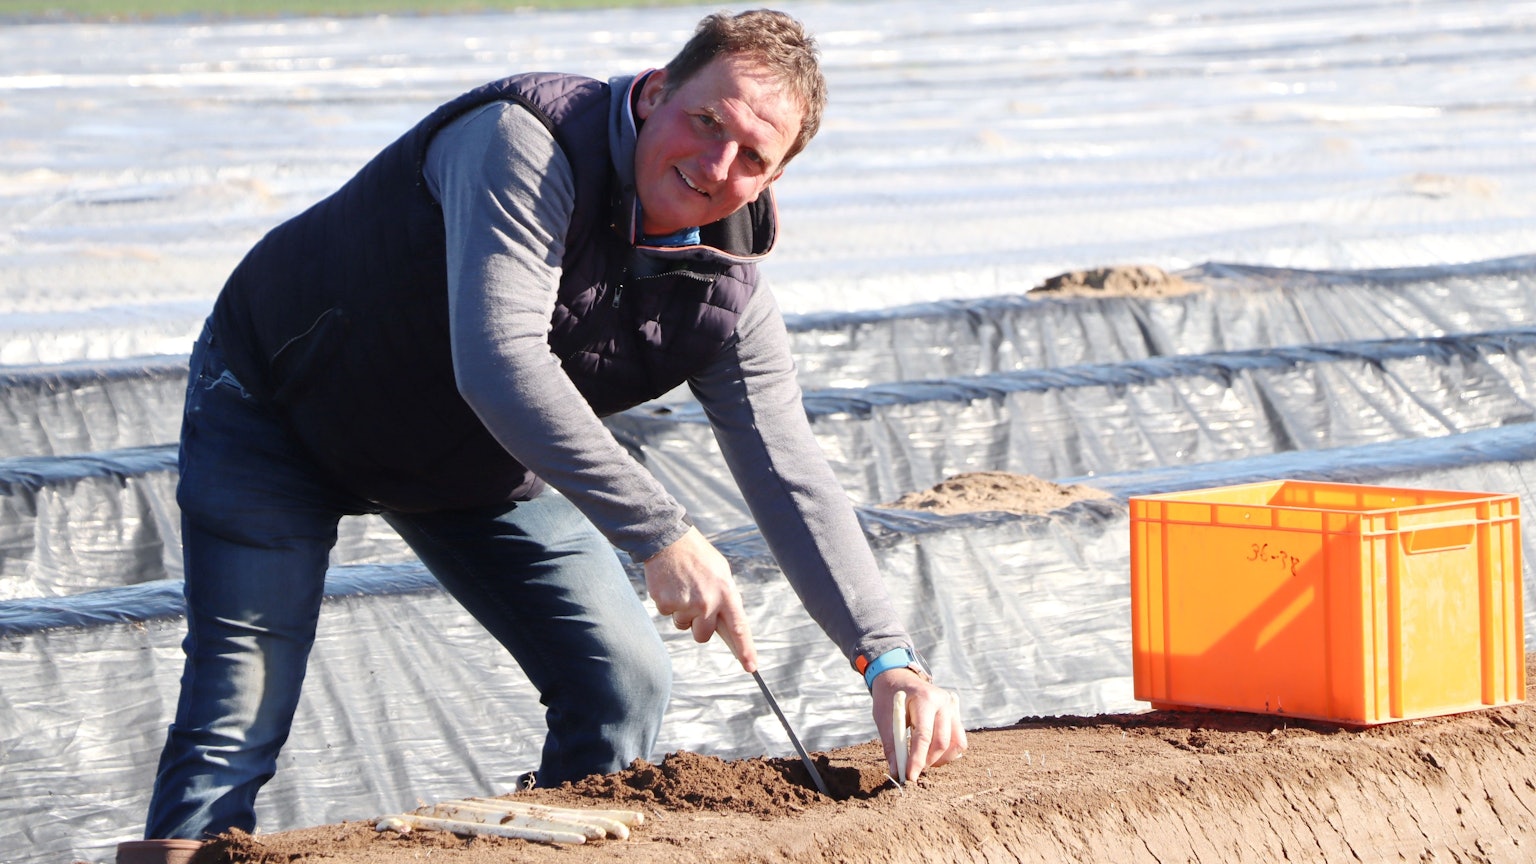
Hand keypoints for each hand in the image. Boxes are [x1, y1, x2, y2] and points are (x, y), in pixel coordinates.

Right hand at [643, 526, 757, 672]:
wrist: (669, 540)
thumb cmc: (698, 557)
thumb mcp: (721, 573)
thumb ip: (724, 599)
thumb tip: (723, 626)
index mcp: (726, 593)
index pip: (739, 628)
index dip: (745, 650)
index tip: (751, 667)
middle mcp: (707, 603)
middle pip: (702, 636)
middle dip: (698, 627)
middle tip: (696, 605)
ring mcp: (685, 604)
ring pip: (683, 625)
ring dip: (682, 612)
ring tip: (683, 587)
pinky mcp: (665, 603)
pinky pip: (668, 614)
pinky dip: (668, 603)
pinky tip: (671, 585)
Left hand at [870, 668, 967, 783]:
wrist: (899, 678)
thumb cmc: (889, 697)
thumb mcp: (884, 718)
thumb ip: (891, 745)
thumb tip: (897, 772)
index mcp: (925, 699)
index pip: (924, 735)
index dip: (917, 759)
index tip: (909, 776)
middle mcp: (944, 702)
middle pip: (942, 742)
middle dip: (927, 761)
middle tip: (912, 770)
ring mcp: (953, 708)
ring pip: (956, 744)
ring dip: (940, 759)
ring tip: (922, 760)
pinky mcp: (956, 716)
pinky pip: (958, 740)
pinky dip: (947, 752)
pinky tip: (931, 753)